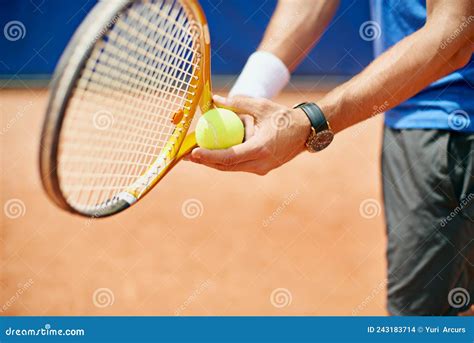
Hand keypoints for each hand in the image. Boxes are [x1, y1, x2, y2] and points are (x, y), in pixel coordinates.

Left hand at [188, 95, 310, 174]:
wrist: (306, 132)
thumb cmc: (284, 117)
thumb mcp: (261, 106)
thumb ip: (237, 103)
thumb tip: (215, 99)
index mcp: (261, 148)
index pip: (229, 156)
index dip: (209, 156)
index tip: (193, 152)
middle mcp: (260, 163)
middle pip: (226, 166)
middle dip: (206, 162)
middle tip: (188, 155)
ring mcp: (262, 168)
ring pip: (231, 167)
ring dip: (214, 162)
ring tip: (196, 154)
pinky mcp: (262, 168)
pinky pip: (239, 165)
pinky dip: (226, 159)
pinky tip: (213, 152)